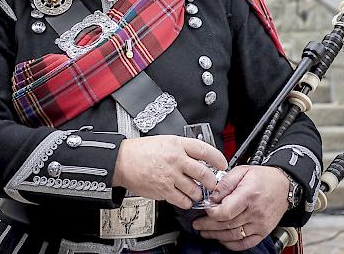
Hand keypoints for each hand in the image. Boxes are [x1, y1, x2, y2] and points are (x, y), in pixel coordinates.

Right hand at [112, 135, 226, 208]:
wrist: (122, 161)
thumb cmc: (140, 151)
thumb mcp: (164, 141)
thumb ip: (182, 149)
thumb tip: (199, 158)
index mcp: (177, 145)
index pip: (204, 150)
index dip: (217, 158)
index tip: (222, 164)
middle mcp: (176, 160)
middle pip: (204, 173)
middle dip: (211, 181)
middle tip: (211, 183)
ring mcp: (170, 176)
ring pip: (195, 190)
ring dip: (198, 193)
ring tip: (195, 192)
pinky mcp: (164, 190)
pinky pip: (183, 200)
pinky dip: (186, 202)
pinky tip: (184, 198)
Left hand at [192, 165, 288, 250]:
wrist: (283, 185)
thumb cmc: (263, 177)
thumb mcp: (241, 171)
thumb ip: (225, 183)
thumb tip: (212, 196)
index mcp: (248, 195)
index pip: (226, 211)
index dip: (211, 213)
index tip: (204, 209)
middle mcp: (255, 212)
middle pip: (227, 224)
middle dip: (208, 226)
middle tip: (197, 224)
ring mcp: (260, 224)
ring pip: (234, 235)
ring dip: (216, 236)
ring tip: (205, 232)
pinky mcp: (263, 231)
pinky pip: (246, 243)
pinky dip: (232, 244)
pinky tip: (222, 239)